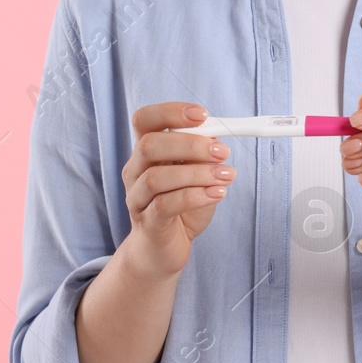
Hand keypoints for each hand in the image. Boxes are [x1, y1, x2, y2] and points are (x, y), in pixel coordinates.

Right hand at [120, 102, 236, 280]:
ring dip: (196, 173)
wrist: (163, 250)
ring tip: (226, 176)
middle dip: (190, 144)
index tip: (203, 115)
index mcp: (145, 152)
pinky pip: (165, 205)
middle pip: (149, 145)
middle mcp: (135, 171)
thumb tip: (219, 137)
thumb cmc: (181, 207)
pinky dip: (195, 196)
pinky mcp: (147, 223)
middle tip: (222, 151)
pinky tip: (217, 194)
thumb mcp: (196, 175)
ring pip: (156, 177)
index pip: (144, 120)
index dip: (170, 112)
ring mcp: (137, 198)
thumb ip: (203, 156)